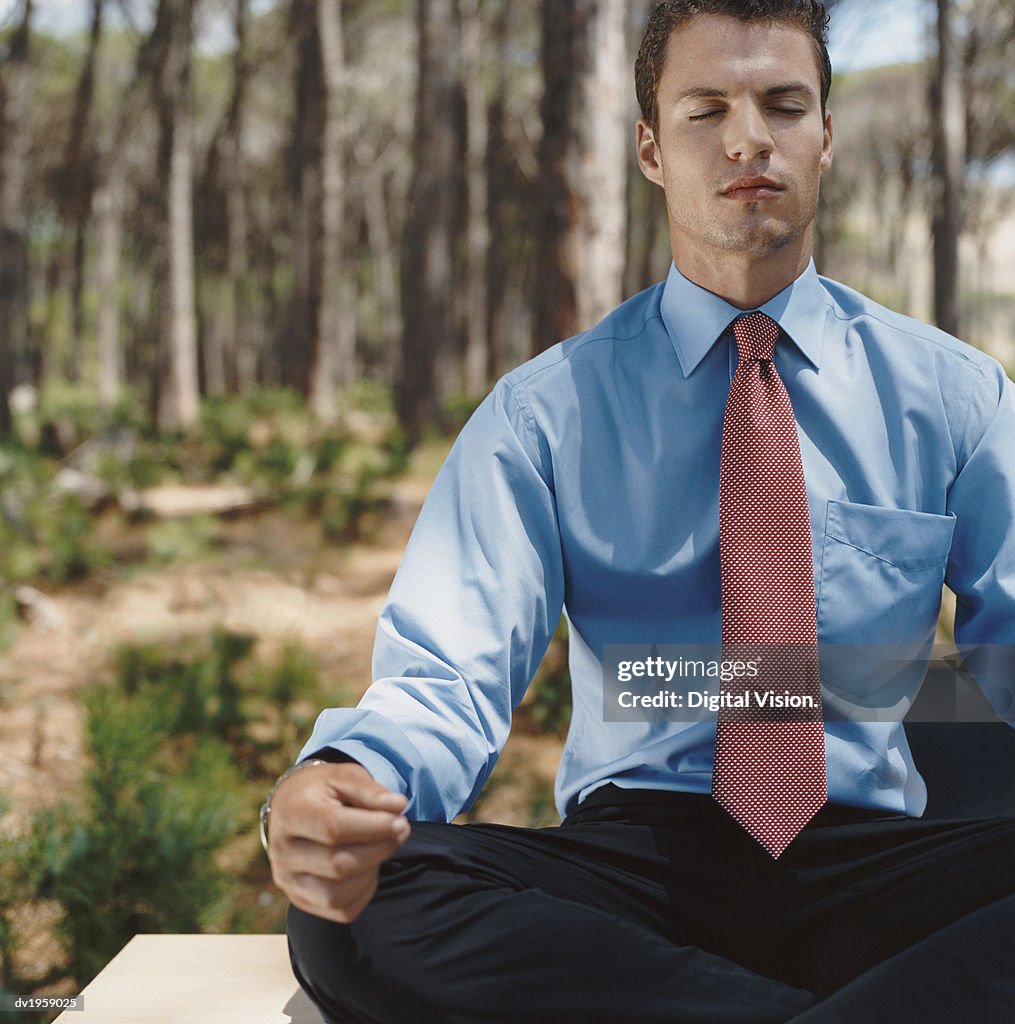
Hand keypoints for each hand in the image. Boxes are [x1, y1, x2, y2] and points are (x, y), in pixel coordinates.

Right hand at [267, 761, 410, 923]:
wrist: (293, 808)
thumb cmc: (324, 791)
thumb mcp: (344, 776)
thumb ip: (370, 791)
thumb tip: (398, 807)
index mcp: (292, 812)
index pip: (333, 829)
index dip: (374, 828)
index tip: (401, 821)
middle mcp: (281, 851)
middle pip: (338, 865)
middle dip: (379, 849)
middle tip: (401, 830)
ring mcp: (287, 879)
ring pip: (338, 895)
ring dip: (372, 872)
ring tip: (383, 847)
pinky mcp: (299, 899)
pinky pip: (342, 911)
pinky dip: (365, 891)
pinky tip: (369, 867)